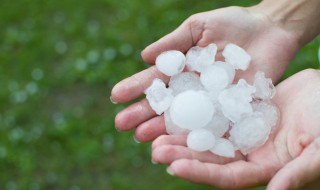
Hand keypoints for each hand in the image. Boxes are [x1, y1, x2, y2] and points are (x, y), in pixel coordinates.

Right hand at [111, 6, 299, 141]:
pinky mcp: (233, 109)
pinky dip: (198, 134)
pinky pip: (215, 123)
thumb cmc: (233, 24)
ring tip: (144, 139)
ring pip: (185, 118)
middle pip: (166, 104)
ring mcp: (212, 101)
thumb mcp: (199, 27)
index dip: (136, 88)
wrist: (271, 29)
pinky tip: (182, 142)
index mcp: (183, 69)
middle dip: (144, 114)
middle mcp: (193, 88)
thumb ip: (174, 42)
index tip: (116, 96)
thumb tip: (144, 57)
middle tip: (122, 125)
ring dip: (164, 128)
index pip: (156, 81)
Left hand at [151, 69, 319, 188]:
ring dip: (182, 135)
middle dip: (182, 154)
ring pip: (207, 135)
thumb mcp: (319, 149)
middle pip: (210, 157)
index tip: (174, 167)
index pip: (227, 176)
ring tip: (155, 133)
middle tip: (155, 150)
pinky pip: (214, 111)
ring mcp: (243, 131)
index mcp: (264, 167)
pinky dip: (196, 112)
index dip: (201, 173)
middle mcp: (248, 152)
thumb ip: (299, 172)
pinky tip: (177, 107)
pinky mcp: (240, 111)